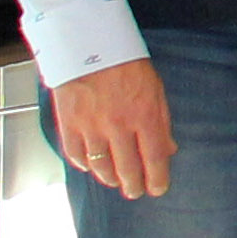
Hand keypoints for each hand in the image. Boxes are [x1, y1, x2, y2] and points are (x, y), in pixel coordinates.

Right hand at [51, 61, 176, 200]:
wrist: (88, 46)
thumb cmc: (126, 65)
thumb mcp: (155, 90)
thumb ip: (161, 122)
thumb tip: (167, 149)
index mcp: (145, 115)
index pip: (155, 157)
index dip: (158, 178)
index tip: (158, 189)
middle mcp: (118, 125)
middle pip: (128, 168)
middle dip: (133, 185)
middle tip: (136, 192)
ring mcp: (91, 126)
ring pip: (101, 166)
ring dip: (110, 178)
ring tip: (116, 181)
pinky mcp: (68, 124)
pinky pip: (76, 155)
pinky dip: (84, 164)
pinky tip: (91, 166)